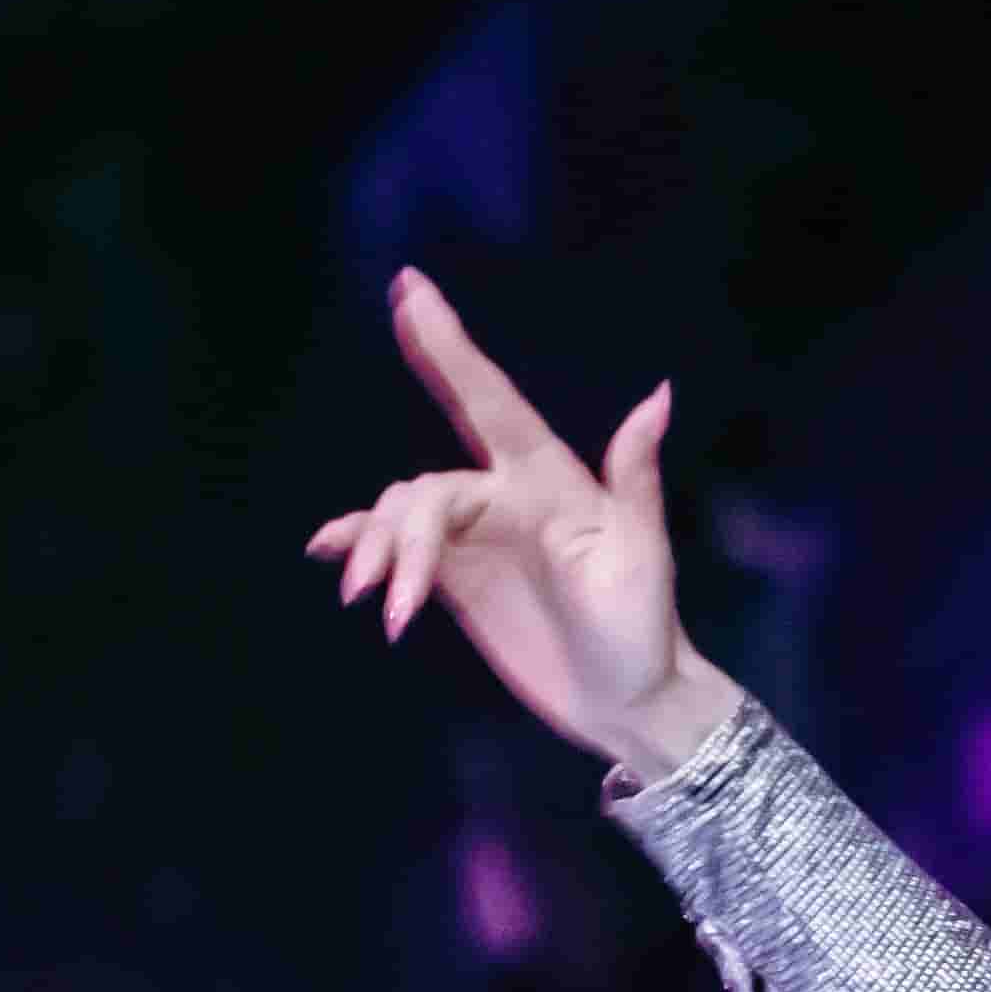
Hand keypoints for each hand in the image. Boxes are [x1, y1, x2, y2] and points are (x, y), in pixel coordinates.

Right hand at [309, 272, 724, 778]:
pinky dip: (359, 545)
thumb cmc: (644, 626)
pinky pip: (395, 546)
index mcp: (549, 479)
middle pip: (427, 488)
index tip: (408, 289)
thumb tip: (659, 393)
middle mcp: (505, 495)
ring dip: (379, 555)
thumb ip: (634, 475)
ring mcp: (475, 535)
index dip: (449, 345)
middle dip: (393, 526)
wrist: (628, 702)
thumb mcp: (643, 552)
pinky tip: (331, 557)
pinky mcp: (454, 577)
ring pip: (402, 517)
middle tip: (378, 585)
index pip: (490, 401)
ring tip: (380, 609)